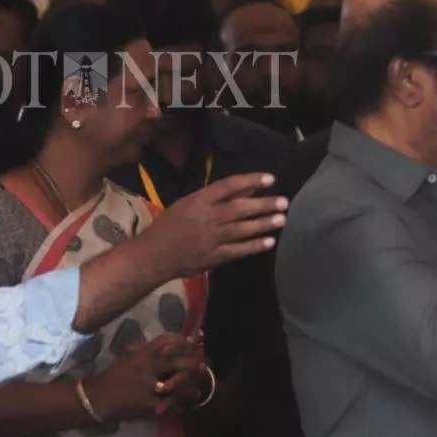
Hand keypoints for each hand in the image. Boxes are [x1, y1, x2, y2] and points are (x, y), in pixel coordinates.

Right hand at [81, 333, 202, 421]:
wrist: (96, 398)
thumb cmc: (112, 376)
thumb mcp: (127, 357)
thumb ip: (144, 349)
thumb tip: (165, 342)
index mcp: (142, 354)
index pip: (167, 341)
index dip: (183, 341)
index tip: (194, 342)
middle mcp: (148, 366)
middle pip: (178, 361)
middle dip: (193, 363)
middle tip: (203, 365)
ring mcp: (149, 386)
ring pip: (178, 383)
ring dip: (190, 385)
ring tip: (198, 389)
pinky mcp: (149, 403)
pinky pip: (170, 404)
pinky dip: (180, 405)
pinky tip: (187, 406)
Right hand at [144, 173, 286, 277]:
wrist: (152, 256)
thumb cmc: (169, 225)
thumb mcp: (188, 204)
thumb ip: (217, 197)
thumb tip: (247, 188)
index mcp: (198, 201)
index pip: (228, 186)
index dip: (251, 180)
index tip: (270, 178)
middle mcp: (206, 217)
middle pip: (239, 208)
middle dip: (263, 204)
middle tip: (284, 202)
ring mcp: (210, 238)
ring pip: (242, 229)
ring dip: (264, 224)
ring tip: (282, 219)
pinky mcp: (213, 257)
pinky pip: (237, 251)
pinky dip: (254, 246)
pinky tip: (270, 242)